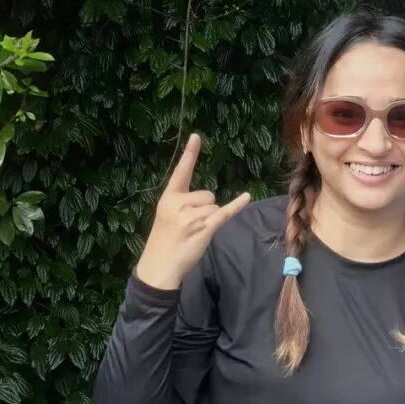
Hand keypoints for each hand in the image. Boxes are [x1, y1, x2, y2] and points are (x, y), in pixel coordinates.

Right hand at [135, 132, 250, 291]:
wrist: (158, 267)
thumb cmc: (163, 242)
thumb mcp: (165, 216)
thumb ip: (181, 204)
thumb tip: (206, 202)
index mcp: (168, 197)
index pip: (181, 172)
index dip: (189, 154)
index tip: (196, 136)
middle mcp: (179, 203)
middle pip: (207, 195)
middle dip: (205, 209)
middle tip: (189, 227)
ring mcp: (192, 215)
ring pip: (214, 207)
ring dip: (210, 220)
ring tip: (193, 233)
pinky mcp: (204, 228)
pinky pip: (224, 213)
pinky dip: (236, 205)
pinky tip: (246, 197)